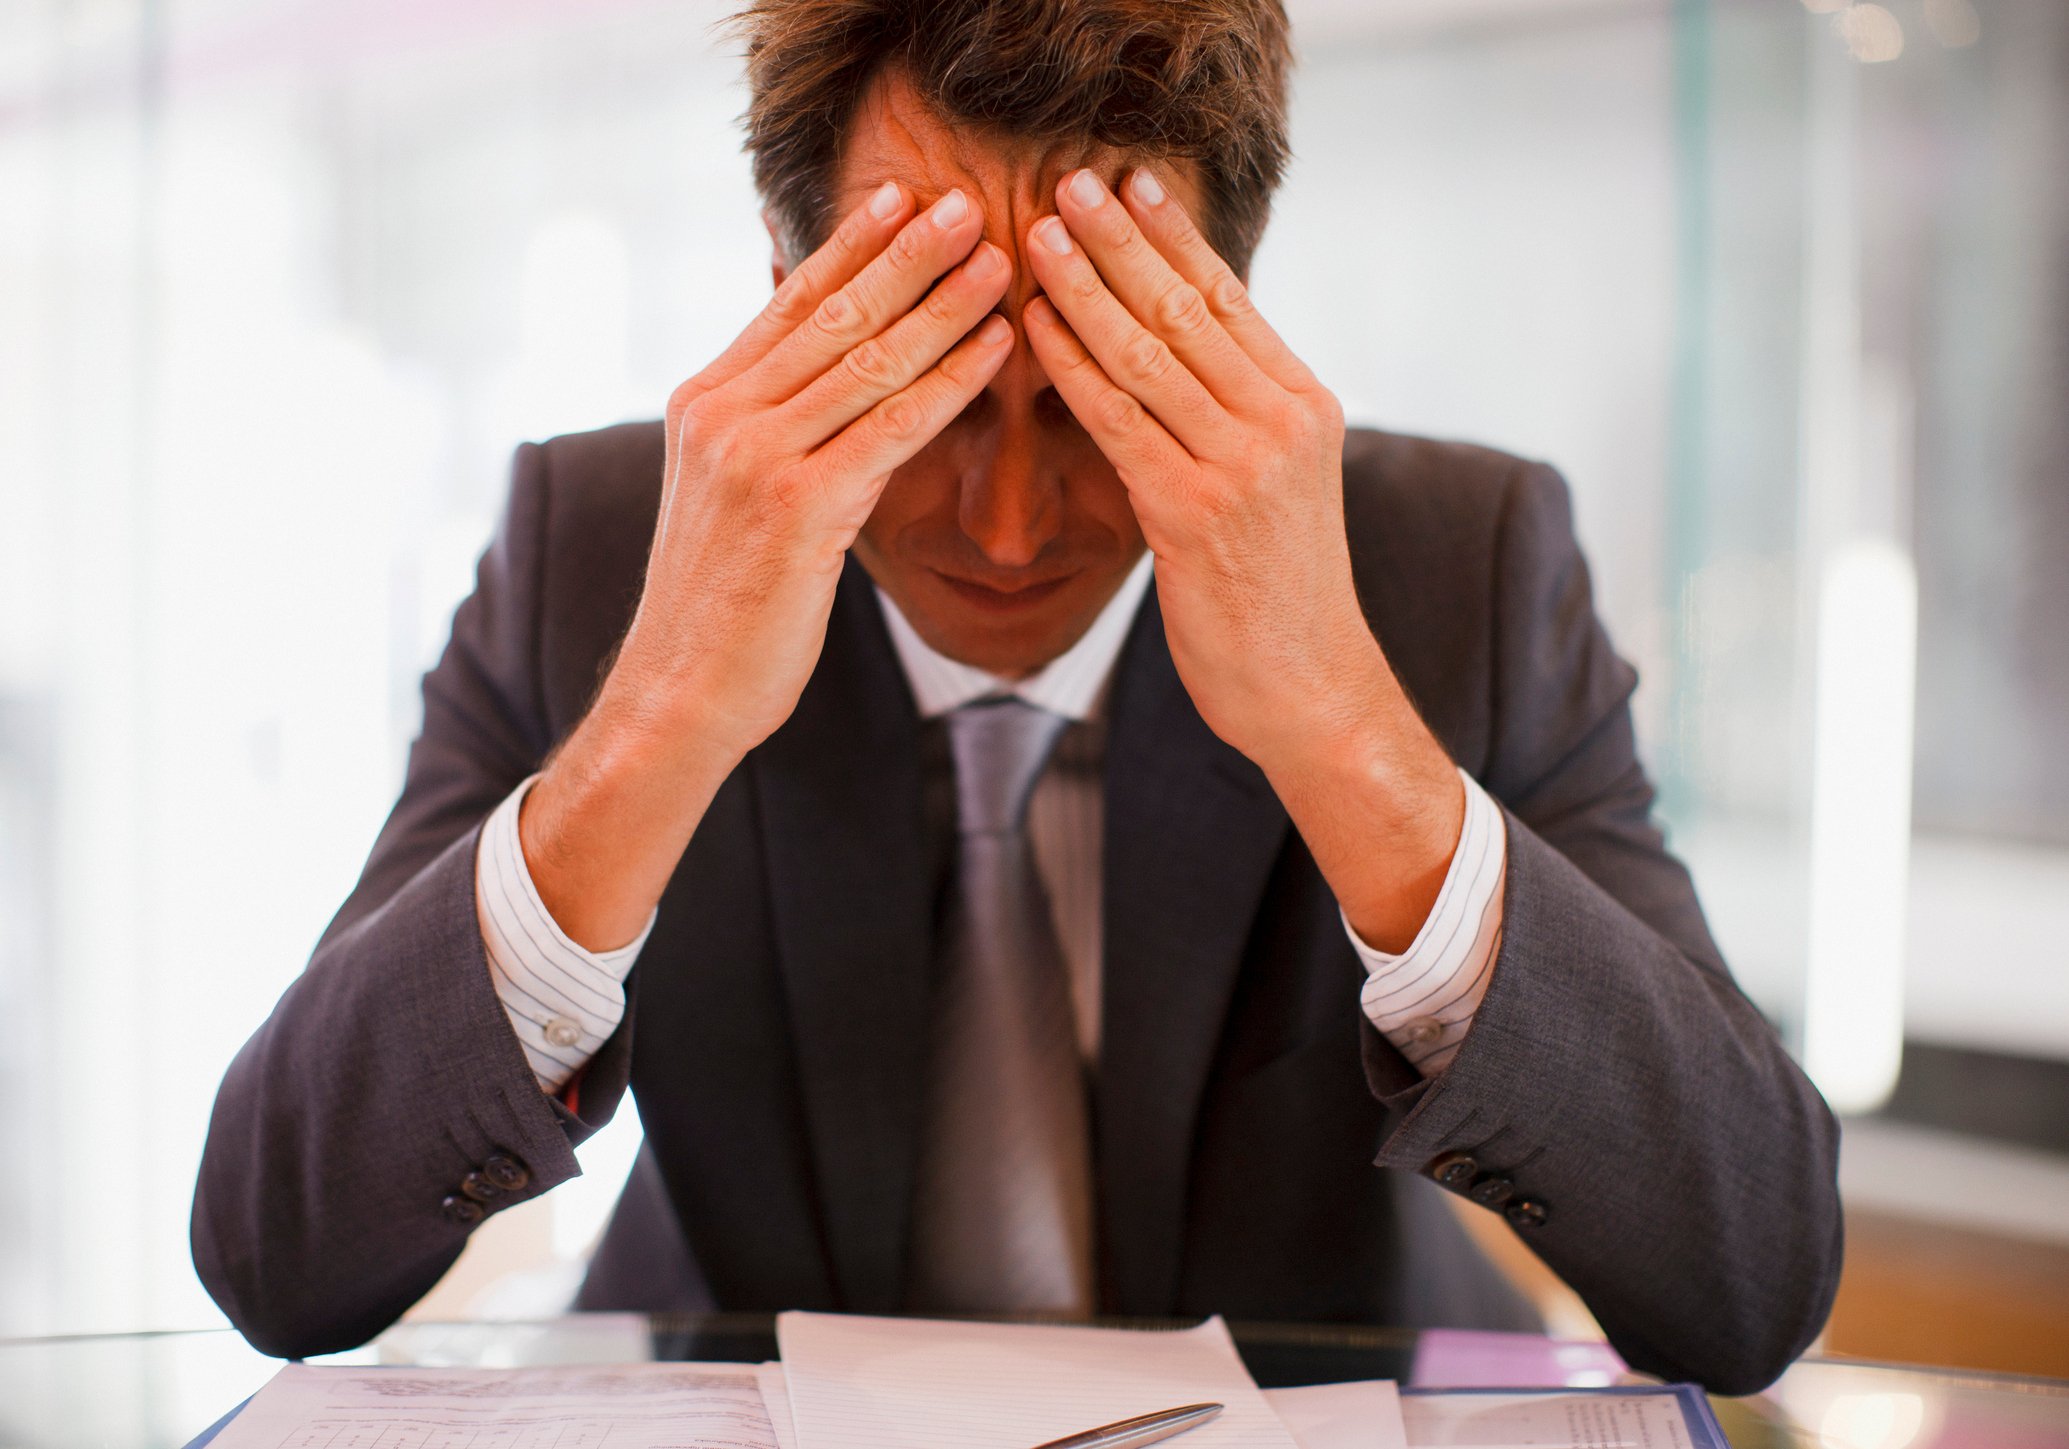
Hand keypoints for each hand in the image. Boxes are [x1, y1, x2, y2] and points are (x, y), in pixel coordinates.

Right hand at [622, 182, 1012, 755]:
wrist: (682, 689)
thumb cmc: (722, 603)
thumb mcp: (728, 494)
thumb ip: (769, 428)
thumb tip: (819, 377)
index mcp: (703, 400)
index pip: (790, 302)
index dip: (853, 245)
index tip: (904, 197)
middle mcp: (723, 414)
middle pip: (834, 313)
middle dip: (908, 253)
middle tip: (968, 202)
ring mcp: (757, 457)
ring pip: (868, 360)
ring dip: (942, 304)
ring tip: (999, 260)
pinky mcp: (798, 507)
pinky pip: (892, 427)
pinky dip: (950, 382)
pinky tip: (996, 350)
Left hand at [1021, 168, 1463, 950]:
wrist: (1310, 688)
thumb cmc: (1279, 593)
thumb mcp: (1278, 486)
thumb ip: (1235, 417)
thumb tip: (1176, 355)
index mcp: (1305, 405)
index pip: (1229, 299)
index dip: (1173, 238)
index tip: (1128, 185)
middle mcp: (1281, 422)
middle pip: (1186, 309)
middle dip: (1120, 241)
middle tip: (1068, 183)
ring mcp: (1241, 465)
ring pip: (1148, 355)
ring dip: (1085, 289)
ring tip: (1037, 236)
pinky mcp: (1195, 514)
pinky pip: (1119, 422)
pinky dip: (1072, 370)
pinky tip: (1035, 331)